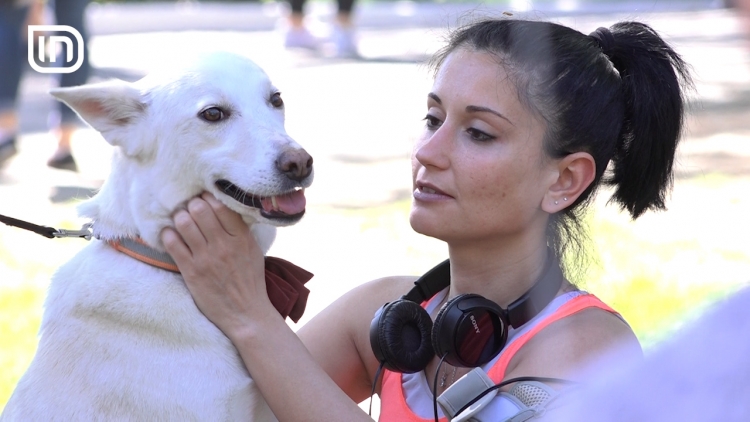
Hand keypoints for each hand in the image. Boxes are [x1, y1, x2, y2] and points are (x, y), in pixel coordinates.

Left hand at [161, 192, 273, 339]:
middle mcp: (223, 245)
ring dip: (179, 217)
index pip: (220, 205)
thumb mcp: (253, 250)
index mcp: (241, 238)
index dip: (208, 197)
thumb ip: (240, 230)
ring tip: (180, 220)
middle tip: (189, 208)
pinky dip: (168, 235)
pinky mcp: (191, 272)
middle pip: (199, 209)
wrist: (245, 314)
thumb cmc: (249, 281)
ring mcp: (206, 258)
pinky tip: (171, 235)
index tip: (203, 199)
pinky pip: (173, 244)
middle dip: (191, 205)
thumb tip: (224, 207)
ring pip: (184, 223)